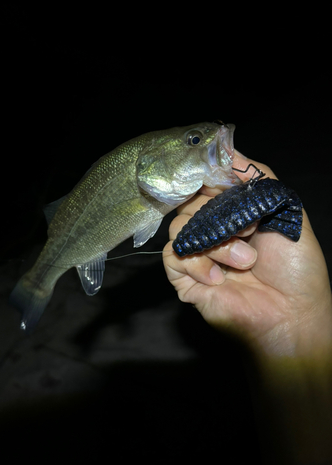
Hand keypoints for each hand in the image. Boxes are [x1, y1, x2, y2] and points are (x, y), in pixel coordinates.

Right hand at [163, 153, 331, 356]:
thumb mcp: (285, 209)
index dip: (208, 178)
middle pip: (190, 203)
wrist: (292, 315)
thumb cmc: (296, 267)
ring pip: (180, 227)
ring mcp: (198, 254)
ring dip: (215, 243)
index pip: (206, 184)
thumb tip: (227, 145)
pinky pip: (172, 256)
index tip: (217, 180)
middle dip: (219, 214)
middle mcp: (213, 230)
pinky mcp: (186, 279)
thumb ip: (256, 176)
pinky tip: (219, 279)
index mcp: (233, 213)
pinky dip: (196, 263)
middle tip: (249, 230)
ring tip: (243, 261)